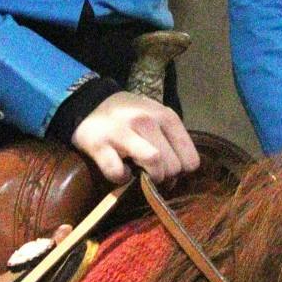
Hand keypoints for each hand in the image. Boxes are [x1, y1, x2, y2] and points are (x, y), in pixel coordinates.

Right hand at [70, 91, 200, 184]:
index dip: (182, 171)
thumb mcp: (156, 117)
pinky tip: (121, 172)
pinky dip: (121, 178)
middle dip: (166, 178)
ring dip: (149, 178)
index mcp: (165, 116)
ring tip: (141, 176)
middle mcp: (146, 121)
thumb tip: (180, 175)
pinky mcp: (100, 145)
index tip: (171, 171)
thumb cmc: (130, 114)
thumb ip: (171, 140)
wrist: (91, 102)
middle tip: (154, 175)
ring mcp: (123, 132)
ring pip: (153, 162)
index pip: (190, 159)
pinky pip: (118, 172)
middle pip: (173, 165)